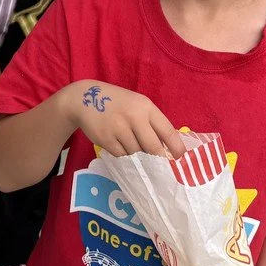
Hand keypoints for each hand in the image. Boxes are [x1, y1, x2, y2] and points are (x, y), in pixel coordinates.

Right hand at [62, 82, 185, 157]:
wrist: (84, 99)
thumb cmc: (117, 103)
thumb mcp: (136, 105)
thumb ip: (150, 123)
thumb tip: (166, 149)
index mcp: (145, 107)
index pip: (167, 130)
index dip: (176, 147)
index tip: (181, 160)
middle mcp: (134, 117)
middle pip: (153, 148)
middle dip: (158, 159)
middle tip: (160, 166)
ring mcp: (119, 128)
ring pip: (137, 153)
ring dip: (137, 155)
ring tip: (131, 145)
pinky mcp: (106, 139)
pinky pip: (122, 155)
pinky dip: (123, 154)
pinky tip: (118, 143)